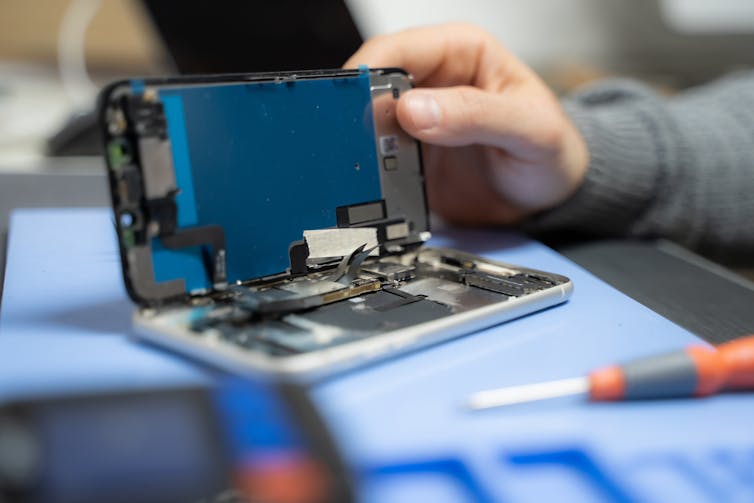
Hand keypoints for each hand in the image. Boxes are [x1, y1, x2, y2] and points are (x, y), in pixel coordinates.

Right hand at [345, 23, 588, 225]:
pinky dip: (368, 172)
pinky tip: (372, 185)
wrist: (550, 198)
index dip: (369, 74)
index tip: (358, 106)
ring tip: (361, 167)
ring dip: (359, 145)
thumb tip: (415, 110)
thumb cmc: (551, 151)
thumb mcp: (530, 129)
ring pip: (367, 124)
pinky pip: (376, 160)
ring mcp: (416, 122)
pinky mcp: (409, 158)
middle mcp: (432, 82)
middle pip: (373, 85)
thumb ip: (477, 115)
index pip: (398, 49)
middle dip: (356, 111)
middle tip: (354, 141)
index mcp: (461, 52)